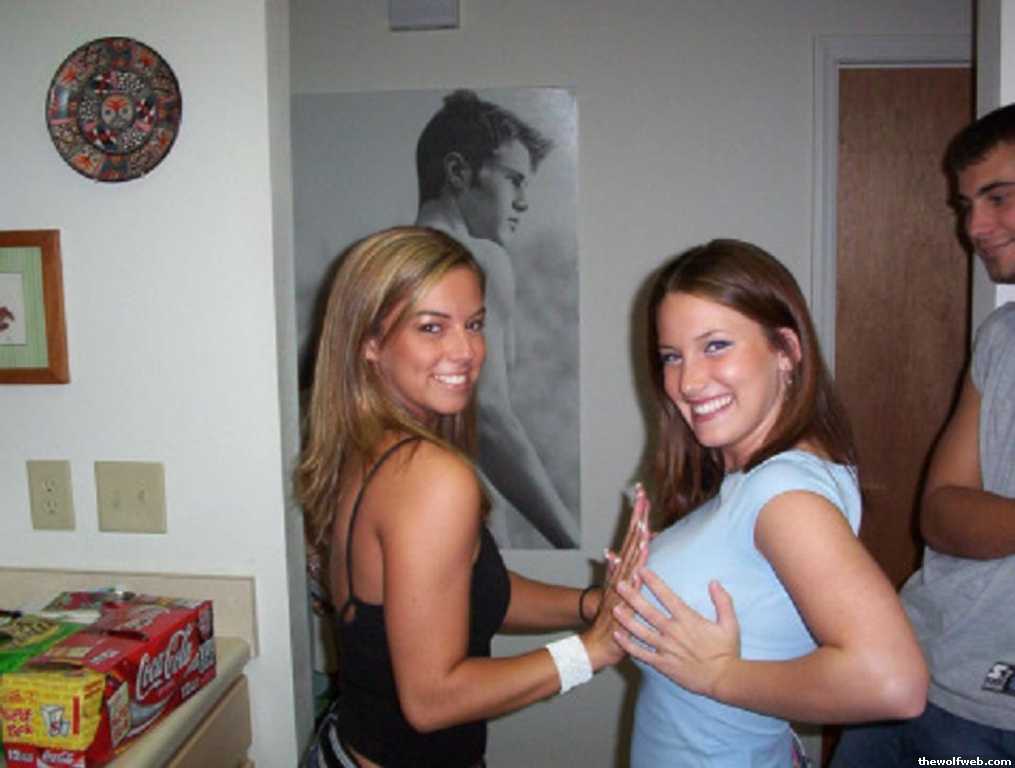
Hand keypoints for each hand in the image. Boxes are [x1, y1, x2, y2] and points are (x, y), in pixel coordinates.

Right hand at [582, 486, 650, 668]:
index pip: (632, 535)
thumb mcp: (621, 594)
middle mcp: (620, 571)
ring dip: (636, 534)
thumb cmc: (615, 621)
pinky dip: (636, 562)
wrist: (598, 644)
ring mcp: (620, 582)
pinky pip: (632, 575)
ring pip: (630, 553)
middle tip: (642, 493)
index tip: (642, 493)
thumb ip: (623, 573)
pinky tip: (642, 550)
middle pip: (630, 537)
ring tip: (644, 516)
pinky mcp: (622, 595)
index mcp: (623, 568)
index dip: (637, 515)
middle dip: (637, 515)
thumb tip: (625, 554)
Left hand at [613, 569, 739, 698]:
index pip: (666, 596)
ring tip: (614, 608)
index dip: (653, 581)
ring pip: (640, 631)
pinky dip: (628, 645)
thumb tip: (714, 582)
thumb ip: (723, 601)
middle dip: (632, 596)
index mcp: (688, 619)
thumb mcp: (730, 623)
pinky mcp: (663, 664)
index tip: (641, 570)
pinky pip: (641, 653)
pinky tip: (618, 636)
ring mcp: (666, 648)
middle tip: (619, 584)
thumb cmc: (727, 651)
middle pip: (648, 611)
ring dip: (626, 619)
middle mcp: (673, 631)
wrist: (724, 679)